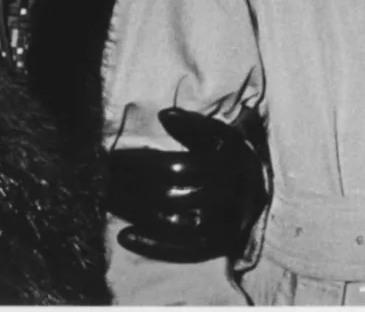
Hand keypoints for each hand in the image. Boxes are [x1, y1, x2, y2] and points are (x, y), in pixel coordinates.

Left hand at [107, 105, 269, 262]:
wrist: (262, 190)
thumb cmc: (232, 156)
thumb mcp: (221, 134)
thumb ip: (195, 125)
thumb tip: (165, 115)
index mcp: (230, 160)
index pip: (177, 166)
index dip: (141, 163)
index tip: (113, 158)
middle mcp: (231, 191)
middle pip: (169, 193)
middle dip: (130, 186)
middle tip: (103, 179)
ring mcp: (225, 221)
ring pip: (172, 220)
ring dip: (134, 212)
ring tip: (107, 200)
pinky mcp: (220, 244)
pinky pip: (182, 249)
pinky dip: (151, 245)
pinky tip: (124, 235)